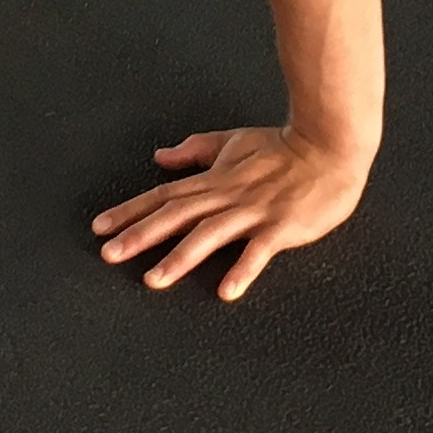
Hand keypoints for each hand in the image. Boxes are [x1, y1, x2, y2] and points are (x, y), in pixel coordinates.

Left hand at [92, 127, 369, 300]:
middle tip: (109, 254)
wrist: (330, 144)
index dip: (131, 210)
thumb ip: (197, 151)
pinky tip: (226, 291)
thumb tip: (160, 157)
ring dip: (180, 257)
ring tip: (153, 280)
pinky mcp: (281, 226)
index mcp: (216, 178)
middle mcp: (228, 195)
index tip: (101, 227)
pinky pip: (259, 251)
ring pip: (210, 234)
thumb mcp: (235, 141)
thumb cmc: (285, 147)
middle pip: (177, 214)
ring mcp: (254, 211)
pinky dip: (243, 269)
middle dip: (141, 235)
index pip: (165, 195)